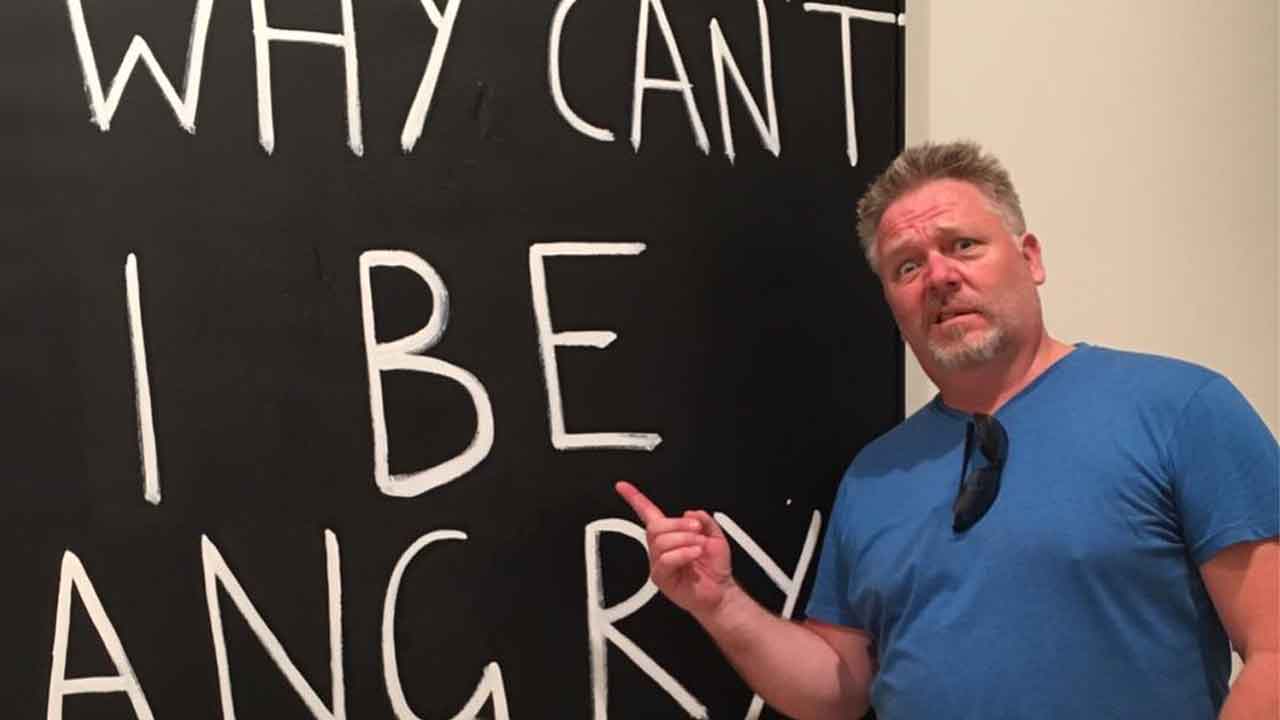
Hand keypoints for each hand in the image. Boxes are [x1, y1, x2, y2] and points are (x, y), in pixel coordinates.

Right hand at [614, 481, 733, 616]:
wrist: (720, 592)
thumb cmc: (715, 568)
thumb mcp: (716, 536)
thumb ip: (704, 520)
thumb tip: (690, 513)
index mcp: (671, 534)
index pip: (648, 512)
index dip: (634, 498)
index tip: (622, 486)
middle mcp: (661, 547)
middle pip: (655, 526)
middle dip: (679, 524)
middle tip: (697, 530)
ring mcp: (659, 562)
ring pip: (660, 541)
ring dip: (684, 539)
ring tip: (698, 546)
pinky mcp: (661, 577)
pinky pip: (665, 559)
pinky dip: (683, 553)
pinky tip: (694, 553)